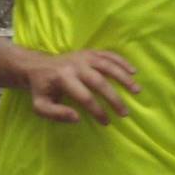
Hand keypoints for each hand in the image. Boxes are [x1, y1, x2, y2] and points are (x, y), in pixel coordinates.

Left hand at [16, 49, 140, 123]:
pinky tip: (133, 71)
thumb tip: (77, 118)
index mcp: (63, 78)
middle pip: (99, 82)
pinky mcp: (89, 52)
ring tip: (137, 90)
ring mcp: (84, 57)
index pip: (84, 97)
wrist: (37, 66)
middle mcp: (75, 65)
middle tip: (125, 113)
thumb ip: (56, 114)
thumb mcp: (40, 106)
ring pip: (107, 66)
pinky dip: (122, 62)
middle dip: (114, 98)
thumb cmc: (42, 89)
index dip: (97, 111)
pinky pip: (108, 55)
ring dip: (124, 78)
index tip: (106, 122)